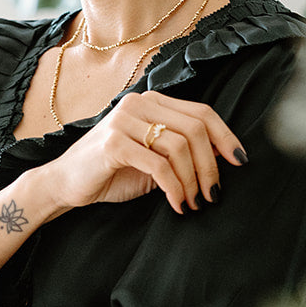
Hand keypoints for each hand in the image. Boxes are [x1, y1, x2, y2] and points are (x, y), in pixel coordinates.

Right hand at [40, 90, 246, 214]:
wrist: (66, 184)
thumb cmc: (113, 172)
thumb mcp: (156, 158)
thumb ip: (184, 150)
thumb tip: (224, 154)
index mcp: (152, 102)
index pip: (202, 112)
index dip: (226, 136)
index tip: (240, 161)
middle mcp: (139, 104)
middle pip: (195, 129)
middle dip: (211, 166)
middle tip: (213, 194)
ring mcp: (124, 121)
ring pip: (179, 147)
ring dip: (193, 181)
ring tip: (194, 202)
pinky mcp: (113, 143)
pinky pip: (159, 166)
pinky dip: (174, 188)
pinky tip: (177, 204)